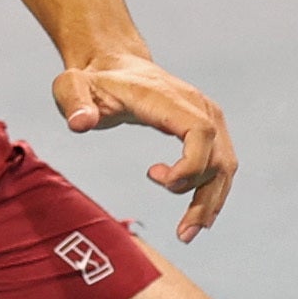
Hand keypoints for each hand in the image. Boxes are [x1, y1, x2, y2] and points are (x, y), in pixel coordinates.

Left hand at [53, 52, 236, 240]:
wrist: (116, 65)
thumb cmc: (94, 80)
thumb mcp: (72, 86)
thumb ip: (74, 102)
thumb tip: (81, 123)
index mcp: (168, 98)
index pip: (200, 132)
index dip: (190, 165)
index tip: (154, 177)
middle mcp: (197, 105)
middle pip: (219, 156)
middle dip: (204, 198)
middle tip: (182, 233)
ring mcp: (207, 115)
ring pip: (225, 165)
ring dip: (211, 202)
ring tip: (187, 232)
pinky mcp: (209, 128)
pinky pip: (221, 164)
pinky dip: (213, 191)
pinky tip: (199, 216)